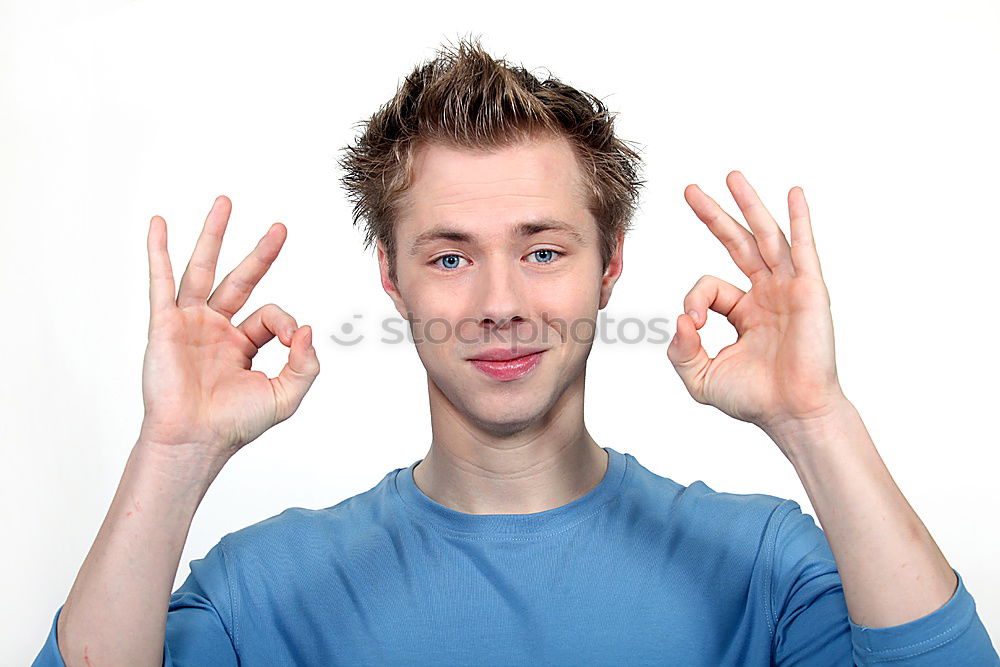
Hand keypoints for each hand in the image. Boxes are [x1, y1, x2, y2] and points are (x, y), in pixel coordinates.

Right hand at [138, 196, 319, 463]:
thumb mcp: (286, 396)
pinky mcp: (165, 324)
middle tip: (280, 227)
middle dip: (261, 253)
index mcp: (244, 344)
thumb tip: (309, 328)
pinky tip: (158, 224)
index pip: (272, 315)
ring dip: (213, 235)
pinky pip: (162, 280)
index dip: (287, 322)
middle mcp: (217, 329)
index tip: (293, 341)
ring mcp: (191, 323)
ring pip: (203, 269)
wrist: (195, 440)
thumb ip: (306, 364)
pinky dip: (159, 251)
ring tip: (225, 203)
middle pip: (241, 279)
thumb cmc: (235, 424)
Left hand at [666, 171, 845, 439]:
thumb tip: (679, 319)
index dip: (694, 299)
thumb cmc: (753, 399)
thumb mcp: (700, 376)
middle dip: (713, 215)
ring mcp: (788, 289)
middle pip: (737, 243)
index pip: (708, 286)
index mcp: (743, 312)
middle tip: (690, 190)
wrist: (790, 413)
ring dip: (749, 204)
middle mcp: (766, 295)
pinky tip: (794, 193)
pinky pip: (803, 247)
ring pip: (766, 237)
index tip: (693, 323)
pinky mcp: (808, 290)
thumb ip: (680, 349)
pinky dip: (799, 219)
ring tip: (732, 176)